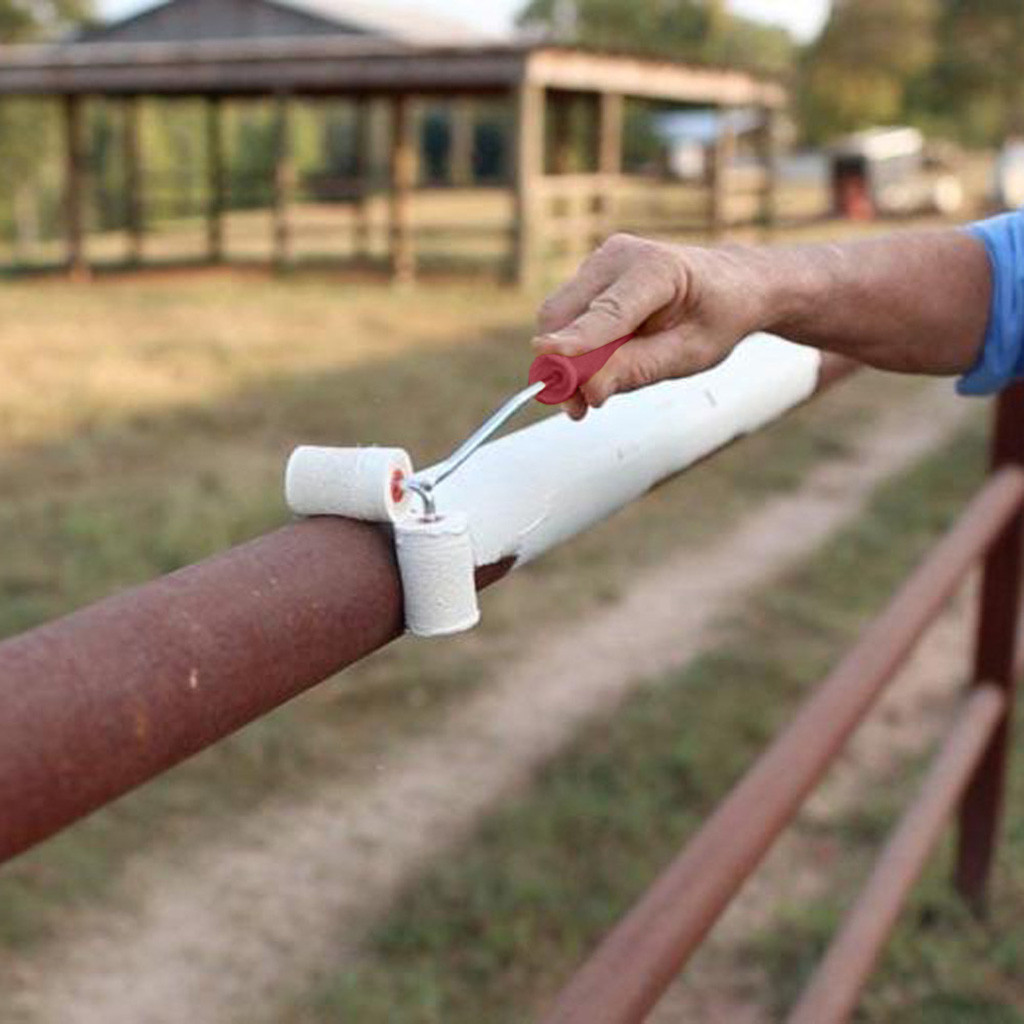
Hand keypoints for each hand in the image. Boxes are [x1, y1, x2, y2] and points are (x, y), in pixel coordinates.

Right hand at [532, 233, 769, 419]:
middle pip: (563, 314)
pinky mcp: (589, 274)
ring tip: (597, 388)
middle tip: (579, 408)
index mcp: (657, 269)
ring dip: (565, 359)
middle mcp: (620, 255)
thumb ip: (636, 369)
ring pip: (557, 317)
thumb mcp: (688, 354)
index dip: (576, 342)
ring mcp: (599, 261)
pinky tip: (603, 361)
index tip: (548, 364)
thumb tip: (586, 389)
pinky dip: (573, 347)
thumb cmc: (716, 317)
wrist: (731, 283)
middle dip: (561, 364)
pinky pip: (565, 316)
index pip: (606, 312)